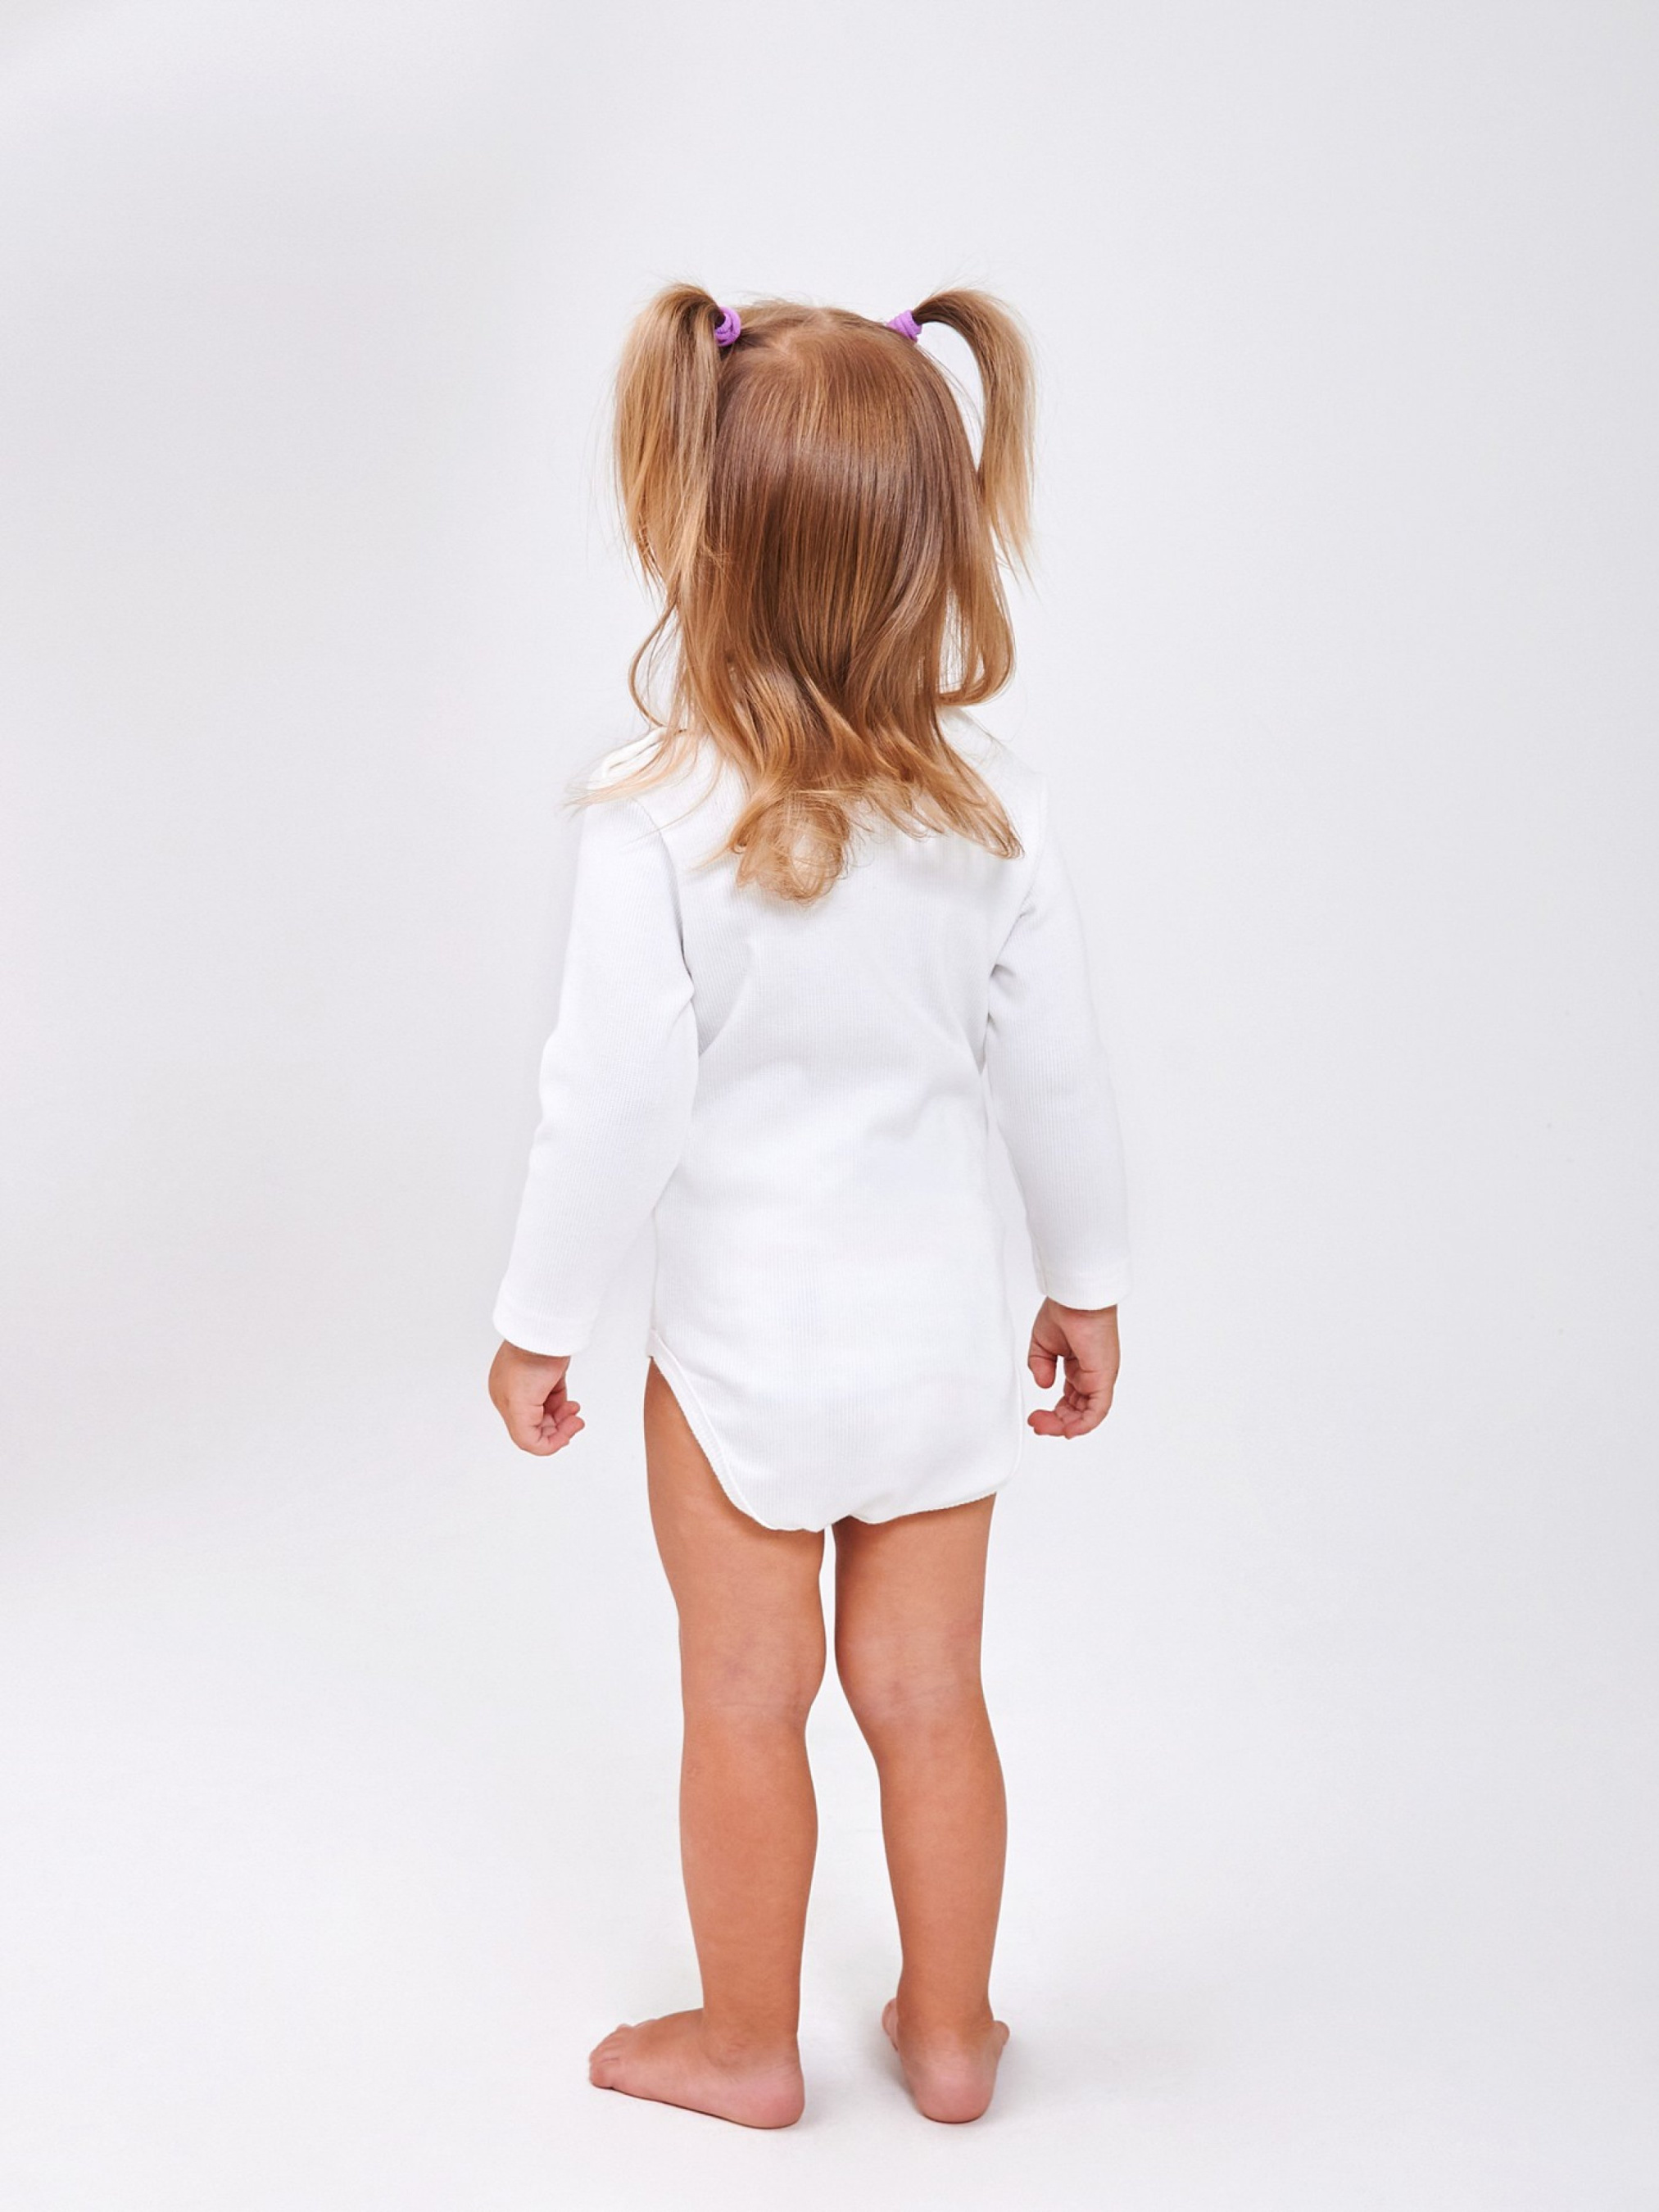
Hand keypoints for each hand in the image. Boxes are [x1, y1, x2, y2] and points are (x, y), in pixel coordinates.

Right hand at [488, 1341, 583, 1455]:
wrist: (544, 1332)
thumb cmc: (528, 1361)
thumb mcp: (519, 1407)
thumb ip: (524, 1434)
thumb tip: (539, 1447)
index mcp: (505, 1404)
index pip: (526, 1437)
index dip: (549, 1442)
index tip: (567, 1436)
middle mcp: (517, 1397)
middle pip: (539, 1428)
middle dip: (559, 1430)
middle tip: (575, 1424)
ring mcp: (533, 1387)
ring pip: (549, 1416)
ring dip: (563, 1419)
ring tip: (574, 1412)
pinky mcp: (548, 1378)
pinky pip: (555, 1401)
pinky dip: (564, 1408)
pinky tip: (572, 1405)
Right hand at [1026, 1299, 1119, 1438]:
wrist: (1074, 1298)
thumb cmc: (1065, 1311)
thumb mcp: (1043, 1344)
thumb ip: (1040, 1366)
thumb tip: (1043, 1384)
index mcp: (1080, 1368)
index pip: (1070, 1401)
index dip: (1053, 1414)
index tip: (1035, 1417)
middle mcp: (1092, 1375)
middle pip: (1077, 1411)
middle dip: (1056, 1423)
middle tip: (1036, 1423)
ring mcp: (1099, 1377)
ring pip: (1086, 1415)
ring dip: (1065, 1426)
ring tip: (1044, 1426)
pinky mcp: (1103, 1378)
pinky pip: (1097, 1410)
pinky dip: (1083, 1424)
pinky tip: (1067, 1430)